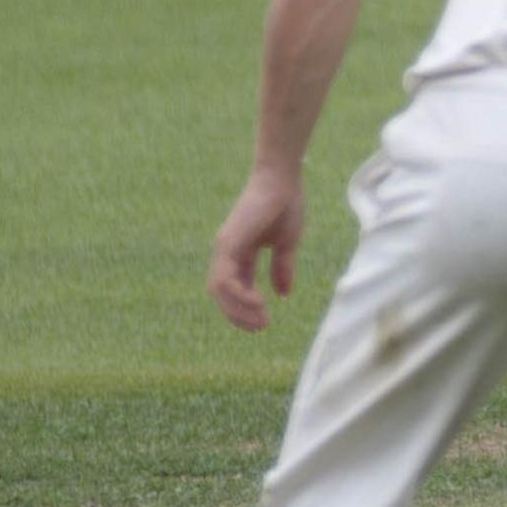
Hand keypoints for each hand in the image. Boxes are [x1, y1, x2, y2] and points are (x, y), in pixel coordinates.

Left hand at [209, 164, 302, 332]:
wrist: (282, 179)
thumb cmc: (285, 205)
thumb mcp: (287, 243)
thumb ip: (282, 268)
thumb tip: (283, 294)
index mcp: (239, 253)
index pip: (234, 288)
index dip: (245, 308)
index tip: (264, 323)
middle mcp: (226, 252)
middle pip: (220, 294)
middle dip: (238, 315)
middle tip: (261, 328)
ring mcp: (224, 247)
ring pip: (218, 290)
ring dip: (237, 309)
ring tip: (261, 320)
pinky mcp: (228, 243)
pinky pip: (225, 278)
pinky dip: (238, 294)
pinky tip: (260, 302)